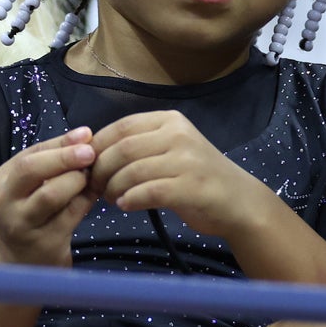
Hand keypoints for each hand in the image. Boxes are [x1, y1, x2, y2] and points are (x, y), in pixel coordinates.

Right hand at [0, 126, 97, 267]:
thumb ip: (56, 158)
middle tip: (91, 153)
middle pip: (31, 170)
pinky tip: (95, 194)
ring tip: (90, 177)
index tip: (88, 134)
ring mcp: (23, 225)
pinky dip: (88, 199)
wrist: (22, 262)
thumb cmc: (33, 211)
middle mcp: (5, 203)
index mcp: (2, 181)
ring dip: (77, 181)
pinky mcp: (46, 242)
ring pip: (51, 194)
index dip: (61, 142)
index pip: (30, 153)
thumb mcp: (35, 183)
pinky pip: (72, 214)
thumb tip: (86, 133)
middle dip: (65, 157)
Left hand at [87, 110, 248, 238]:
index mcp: (171, 121)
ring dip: (112, 189)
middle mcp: (179, 135)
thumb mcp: (172, 149)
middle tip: (94, 187)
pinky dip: (130, 200)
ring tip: (111, 198)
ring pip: (132, 172)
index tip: (87, 165)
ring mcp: (187, 160)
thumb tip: (93, 153)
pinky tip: (126, 206)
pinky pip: (147, 193)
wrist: (238, 200)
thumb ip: (141, 146)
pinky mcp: (190, 187)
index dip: (98, 146)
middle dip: (100, 170)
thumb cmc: (197, 175)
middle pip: (123, 149)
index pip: (122, 126)